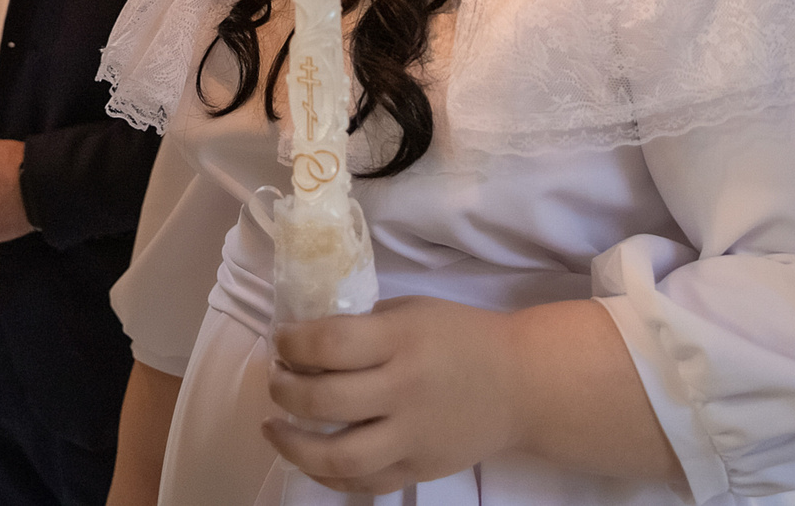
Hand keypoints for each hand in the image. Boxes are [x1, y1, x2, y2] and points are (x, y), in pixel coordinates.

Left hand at [264, 297, 520, 491]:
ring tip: (274, 425)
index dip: (291, 342)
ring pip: (338, 456)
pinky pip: (363, 482)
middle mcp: (406, 391)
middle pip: (324, 400)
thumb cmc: (460, 337)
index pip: (330, 343)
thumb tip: (304, 342)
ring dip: (292, 443)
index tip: (281, 340)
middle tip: (275, 377)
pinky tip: (307, 455)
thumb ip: (363, 326)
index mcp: (402, 340)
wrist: (521, 384)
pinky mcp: (420, 470)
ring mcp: (413, 437)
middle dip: (283, 389)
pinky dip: (326, 474)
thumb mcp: (411, 312)